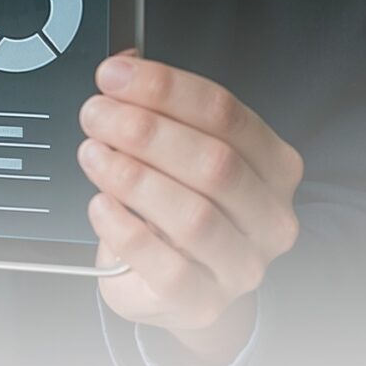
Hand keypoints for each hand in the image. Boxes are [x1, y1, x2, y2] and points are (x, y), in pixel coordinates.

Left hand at [78, 51, 304, 365]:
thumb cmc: (178, 204)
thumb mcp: (177, 151)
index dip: (165, 88)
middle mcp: (269, 216)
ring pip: (195, 216)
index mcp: (273, 164)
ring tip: (93, 155)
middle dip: (145, 130)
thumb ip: (157, 106)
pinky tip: (100, 206)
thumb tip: (125, 64)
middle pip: (215, 162)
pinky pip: (169, 269)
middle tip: (95, 114)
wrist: (179, 283)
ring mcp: (243, 264)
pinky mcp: (205, 302)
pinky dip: (127, 232)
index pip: (226, 114)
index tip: (114, 75)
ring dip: (133, 178)